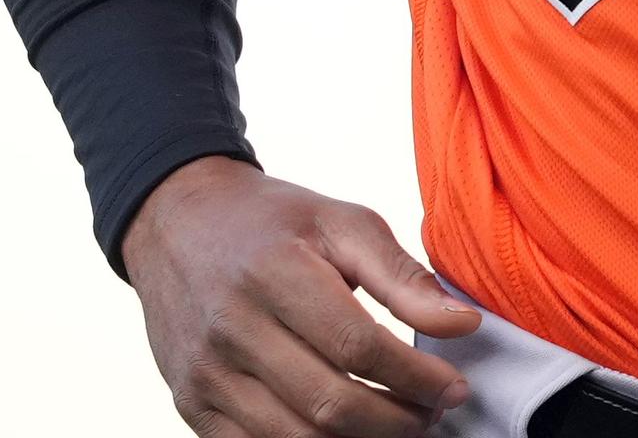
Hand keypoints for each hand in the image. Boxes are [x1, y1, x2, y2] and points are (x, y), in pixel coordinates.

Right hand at [123, 157, 481, 436]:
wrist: (174, 223)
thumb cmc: (269, 221)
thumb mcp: (341, 222)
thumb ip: (402, 275)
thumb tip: (462, 325)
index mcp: (273, 272)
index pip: (358, 347)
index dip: (416, 378)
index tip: (454, 388)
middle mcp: (231, 327)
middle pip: (330, 403)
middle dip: (397, 422)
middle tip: (432, 413)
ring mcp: (206, 373)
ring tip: (398, 425)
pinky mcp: (190, 404)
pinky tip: (345, 435)